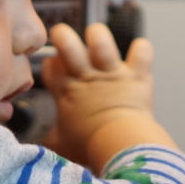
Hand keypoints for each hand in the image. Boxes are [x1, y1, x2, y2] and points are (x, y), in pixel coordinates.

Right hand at [41, 23, 173, 170]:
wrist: (120, 146)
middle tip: (65, 39)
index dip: (52, 65)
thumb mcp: (62, 146)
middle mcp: (87, 76)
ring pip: (100, 39)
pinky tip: (139, 53)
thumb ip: (52, 140)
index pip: (50, 65)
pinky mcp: (136, 75)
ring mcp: (112, 73)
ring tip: (98, 40)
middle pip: (66, 42)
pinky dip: (141, 50)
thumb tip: (43, 148)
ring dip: (98, 36)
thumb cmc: (90, 148)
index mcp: (67, 91)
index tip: (57, 71)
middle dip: (62, 35)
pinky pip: (141, 51)